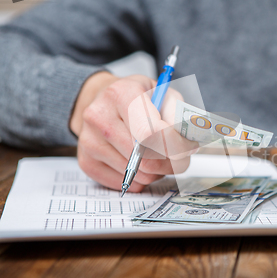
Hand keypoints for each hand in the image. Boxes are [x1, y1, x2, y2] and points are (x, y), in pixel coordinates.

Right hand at [70, 72, 197, 191]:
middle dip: (171, 163)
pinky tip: (141, 161)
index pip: (151, 132)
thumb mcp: (162, 93)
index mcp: (121, 94)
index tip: (189, 148)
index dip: (176, 146)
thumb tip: (188, 140)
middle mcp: (99, 116)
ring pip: (139, 174)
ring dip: (158, 171)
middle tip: (180, 157)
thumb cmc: (137, 98)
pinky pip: (126, 184)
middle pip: (146, 159)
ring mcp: (89, 141)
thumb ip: (178, 113)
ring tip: (158, 154)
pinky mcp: (87, 162)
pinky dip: (141, 178)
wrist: (102, 101)